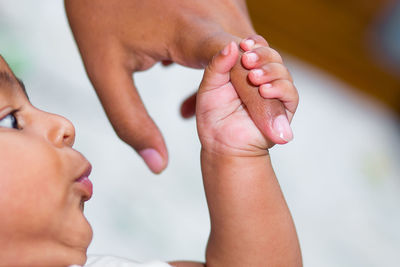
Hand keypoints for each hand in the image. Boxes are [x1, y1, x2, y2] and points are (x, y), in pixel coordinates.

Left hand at [65, 0, 289, 172]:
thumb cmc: (99, 17)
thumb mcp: (106, 73)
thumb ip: (131, 123)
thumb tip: (158, 166)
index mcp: (190, 28)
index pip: (242, 70)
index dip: (261, 104)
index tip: (277, 137)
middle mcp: (217, 10)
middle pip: (254, 65)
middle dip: (252, 101)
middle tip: (230, 133)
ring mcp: (223, 2)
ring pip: (251, 53)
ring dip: (237, 85)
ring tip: (188, 108)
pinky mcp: (221, 3)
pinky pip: (239, 41)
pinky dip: (230, 67)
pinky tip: (192, 85)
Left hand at [196, 41, 297, 155]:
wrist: (221, 144)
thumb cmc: (214, 116)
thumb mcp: (209, 87)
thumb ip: (217, 66)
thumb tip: (232, 45)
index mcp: (246, 69)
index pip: (257, 48)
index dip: (254, 44)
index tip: (244, 45)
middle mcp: (263, 78)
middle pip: (272, 56)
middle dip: (261, 55)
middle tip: (247, 60)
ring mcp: (275, 93)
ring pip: (282, 72)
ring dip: (269, 71)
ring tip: (253, 77)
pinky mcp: (284, 109)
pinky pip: (290, 94)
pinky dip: (279, 88)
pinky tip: (264, 90)